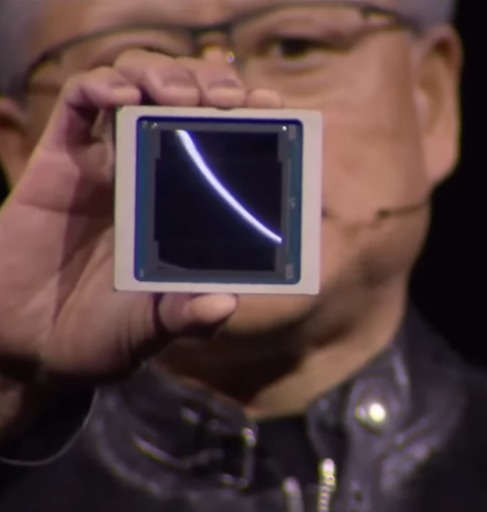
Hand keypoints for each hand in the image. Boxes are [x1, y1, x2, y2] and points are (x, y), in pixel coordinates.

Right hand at [0, 50, 282, 381]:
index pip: (225, 143)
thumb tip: (224, 305)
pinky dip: (101, 87)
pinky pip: (78, 105)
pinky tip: (123, 97)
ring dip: (163, 75)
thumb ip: (186, 317)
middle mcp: (153, 177)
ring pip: (137, 87)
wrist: (31, 348)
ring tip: (181, 97)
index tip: (273, 108)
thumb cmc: (103, 335)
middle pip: (187, 100)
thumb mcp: (152, 329)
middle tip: (228, 98)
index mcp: (187, 208)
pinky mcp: (58, 161)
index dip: (249, 118)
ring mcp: (106, 165)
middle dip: (211, 84)